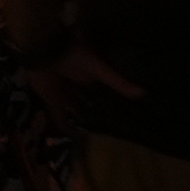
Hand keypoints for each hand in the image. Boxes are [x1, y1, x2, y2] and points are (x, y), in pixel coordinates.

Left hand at [20, 43, 149, 134]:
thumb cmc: (74, 54)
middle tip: (115, 134)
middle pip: (91, 104)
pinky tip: (74, 139)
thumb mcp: (99, 69)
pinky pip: (59, 117)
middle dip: (99, 115)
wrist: (45, 50)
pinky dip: (65, 126)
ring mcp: (66, 94)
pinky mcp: (53, 101)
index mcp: (93, 76)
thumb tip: (144, 93)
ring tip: (98, 141)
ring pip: (77, 111)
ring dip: (83, 122)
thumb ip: (118, 82)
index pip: (105, 93)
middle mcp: (81, 86)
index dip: (114, 104)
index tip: (129, 117)